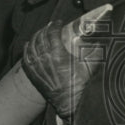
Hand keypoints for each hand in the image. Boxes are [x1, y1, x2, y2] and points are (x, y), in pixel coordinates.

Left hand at [21, 4, 109, 120]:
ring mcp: (36, 67)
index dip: (55, 26)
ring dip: (36, 37)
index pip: (52, 34)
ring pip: (32, 46)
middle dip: (45, 29)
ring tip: (41, 33)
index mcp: (58, 55)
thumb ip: (94, 51)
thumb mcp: (90, 66)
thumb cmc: (80, 84)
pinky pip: (26, 57)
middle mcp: (44, 59)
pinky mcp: (32, 74)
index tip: (58, 23)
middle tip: (50, 26)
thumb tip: (98, 40)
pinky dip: (26, 48)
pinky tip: (28, 44)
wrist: (68, 101)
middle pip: (41, 38)